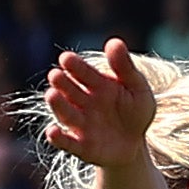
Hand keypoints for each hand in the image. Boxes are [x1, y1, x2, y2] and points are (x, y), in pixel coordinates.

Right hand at [42, 38, 161, 176]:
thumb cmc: (135, 111)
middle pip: (69, 91)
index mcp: (97, 84)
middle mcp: (83, 102)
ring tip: (51, 95)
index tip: (66, 58)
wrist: (136, 145)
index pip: (83, 73)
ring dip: (58, 105)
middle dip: (62, 83)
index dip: (75, 66)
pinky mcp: (81, 146)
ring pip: (66, 113)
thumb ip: (125, 67)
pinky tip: (52, 132)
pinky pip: (68, 143)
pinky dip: (59, 139)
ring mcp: (81, 124)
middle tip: (55, 75)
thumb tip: (115, 41)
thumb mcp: (136, 88)